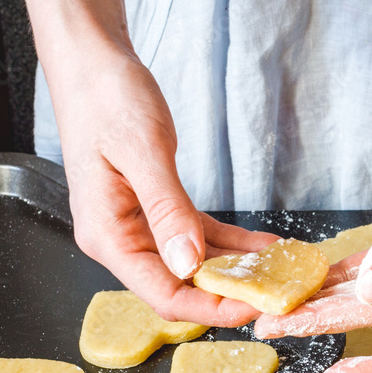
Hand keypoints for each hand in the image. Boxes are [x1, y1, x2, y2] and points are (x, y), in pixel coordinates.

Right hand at [28, 0, 277, 325]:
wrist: (92, 63)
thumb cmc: (106, 98)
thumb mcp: (143, 151)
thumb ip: (166, 210)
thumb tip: (188, 263)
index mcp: (108, 235)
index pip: (162, 294)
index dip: (210, 308)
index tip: (254, 308)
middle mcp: (120, 239)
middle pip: (179, 286)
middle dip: (228, 294)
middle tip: (277, 292)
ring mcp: (137, 226)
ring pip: (192, 264)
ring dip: (235, 270)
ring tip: (279, 271)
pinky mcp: (154, 210)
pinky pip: (196, 236)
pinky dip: (229, 243)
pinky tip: (261, 246)